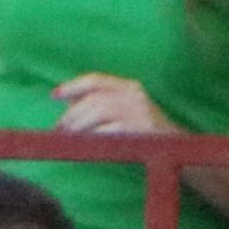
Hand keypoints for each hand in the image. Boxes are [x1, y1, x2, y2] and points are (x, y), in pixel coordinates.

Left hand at [51, 73, 173, 137]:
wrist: (174, 148)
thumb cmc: (142, 131)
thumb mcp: (123, 112)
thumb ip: (99, 106)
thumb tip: (66, 106)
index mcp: (129, 86)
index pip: (96, 80)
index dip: (72, 86)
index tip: (53, 96)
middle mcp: (135, 94)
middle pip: (94, 98)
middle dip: (72, 114)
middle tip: (59, 128)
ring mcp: (140, 110)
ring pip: (100, 110)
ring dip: (79, 125)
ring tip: (68, 137)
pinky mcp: (142, 127)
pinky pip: (111, 130)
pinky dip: (94, 136)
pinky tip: (86, 144)